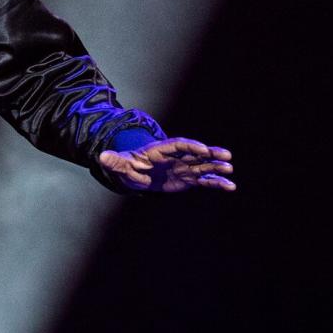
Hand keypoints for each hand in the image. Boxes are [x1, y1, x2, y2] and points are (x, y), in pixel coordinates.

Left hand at [98, 137, 235, 193]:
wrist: (136, 173)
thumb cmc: (129, 165)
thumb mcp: (120, 164)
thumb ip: (115, 161)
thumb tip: (101, 157)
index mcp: (162, 150)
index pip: (178, 145)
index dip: (190, 147)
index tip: (202, 149)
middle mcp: (177, 157)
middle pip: (196, 154)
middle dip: (210, 154)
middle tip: (226, 155)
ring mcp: (184, 167)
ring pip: (203, 166)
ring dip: (217, 168)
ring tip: (230, 170)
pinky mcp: (188, 179)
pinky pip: (204, 181)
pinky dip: (216, 183)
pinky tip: (230, 187)